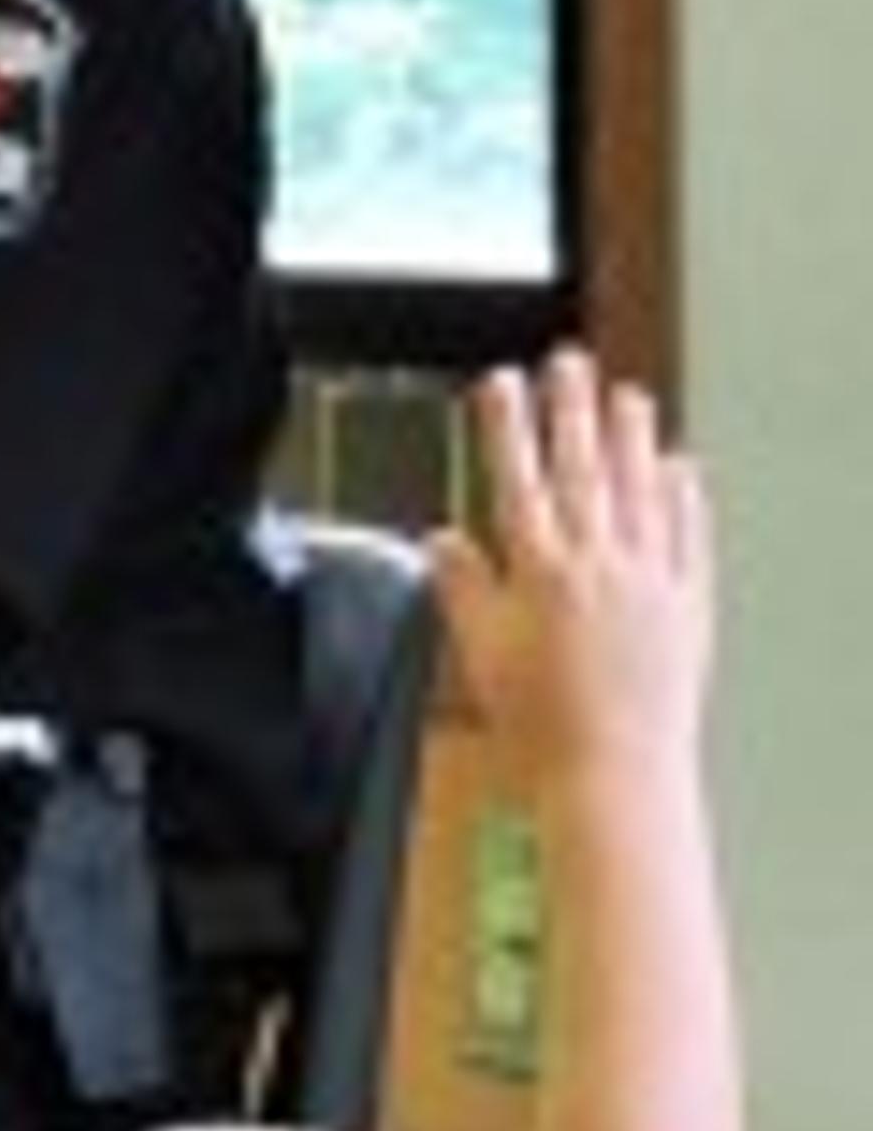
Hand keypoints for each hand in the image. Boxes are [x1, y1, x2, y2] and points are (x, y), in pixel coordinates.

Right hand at [432, 348, 709, 785]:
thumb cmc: (542, 724)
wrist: (612, 767)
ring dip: (632, 437)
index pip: (518, 480)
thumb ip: (462, 589)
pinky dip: (683, 495)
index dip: (507, 427)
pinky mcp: (686, 600)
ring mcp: (648, 576)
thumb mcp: (479, 655)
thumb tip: (443, 543)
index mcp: (538, 572)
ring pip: (639, 489)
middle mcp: (597, 562)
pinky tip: (680, 468)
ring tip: (627, 395)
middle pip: (582, 468)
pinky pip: (687, 533)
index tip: (501, 384)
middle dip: (571, 410)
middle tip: (568, 363)